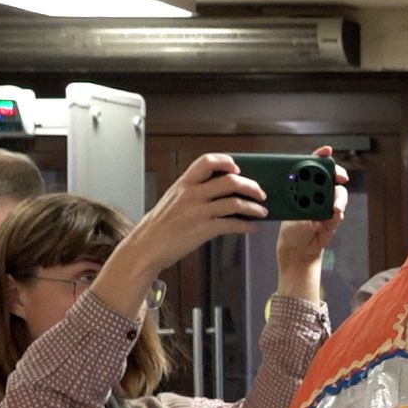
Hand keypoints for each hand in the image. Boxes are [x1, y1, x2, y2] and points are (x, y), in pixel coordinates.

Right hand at [91, 154, 270, 317]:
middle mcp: (191, 194)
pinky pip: (232, 224)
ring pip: (235, 202)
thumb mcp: (173, 199)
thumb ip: (193, 191)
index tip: (237, 168)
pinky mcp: (203, 230)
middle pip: (230, 181)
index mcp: (183, 183)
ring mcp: (198, 212)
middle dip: (251, 186)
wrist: (146, 246)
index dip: (226, 162)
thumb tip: (220, 189)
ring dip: (254, 207)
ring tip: (262, 211)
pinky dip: (246, 226)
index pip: (206, 161)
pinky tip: (252, 228)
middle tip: (260, 193)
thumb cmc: (160, 225)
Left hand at [274, 146, 350, 302]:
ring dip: (339, 199)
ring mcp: (328, 205)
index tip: (326, 151)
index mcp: (304, 186)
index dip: (321, 156)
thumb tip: (310, 199)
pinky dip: (336, 213)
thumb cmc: (289, 228)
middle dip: (338, 174)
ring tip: (335, 208)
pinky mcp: (334, 218)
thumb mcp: (289, 212)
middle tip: (339, 177)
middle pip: (332, 177)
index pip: (314, 166)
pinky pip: (338, 212)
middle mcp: (318, 193)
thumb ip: (301, 204)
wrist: (296, 249)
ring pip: (339, 194)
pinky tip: (333, 215)